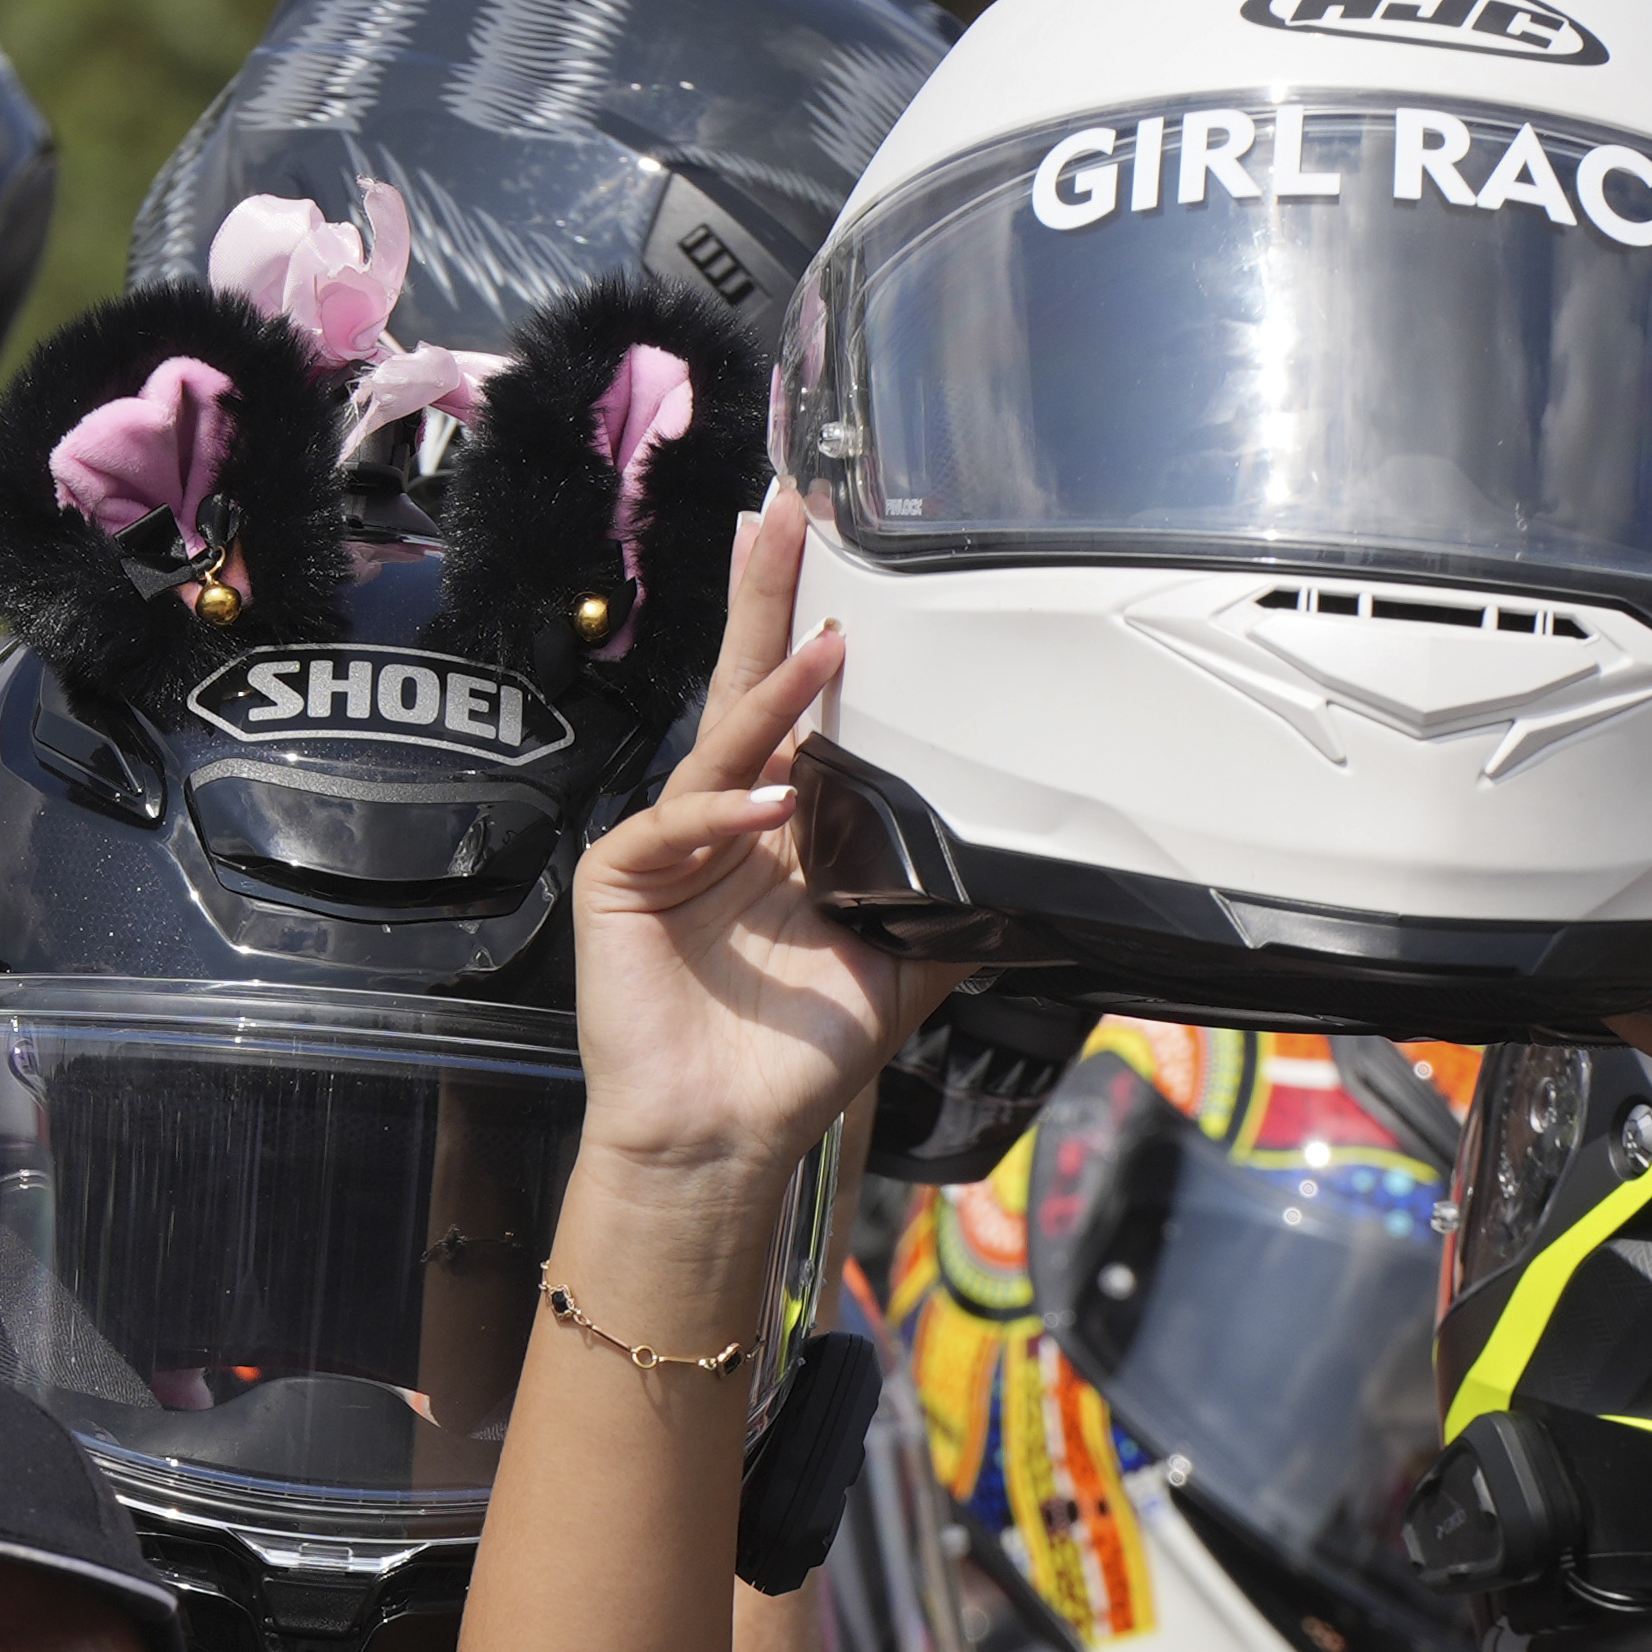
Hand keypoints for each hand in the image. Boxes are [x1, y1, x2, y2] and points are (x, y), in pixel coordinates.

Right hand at [570, 494, 960, 1194]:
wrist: (724, 1141)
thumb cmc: (796, 1061)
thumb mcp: (901, 969)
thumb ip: (948, 905)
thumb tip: (1029, 865)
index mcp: (781, 828)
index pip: (799, 710)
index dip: (812, 630)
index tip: (840, 553)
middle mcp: (725, 820)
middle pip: (746, 686)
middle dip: (765, 596)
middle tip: (787, 510)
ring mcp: (670, 845)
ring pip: (721, 744)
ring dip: (773, 695)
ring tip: (824, 649)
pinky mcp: (622, 881)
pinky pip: (674, 824)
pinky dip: (724, 810)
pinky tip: (770, 803)